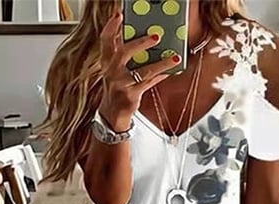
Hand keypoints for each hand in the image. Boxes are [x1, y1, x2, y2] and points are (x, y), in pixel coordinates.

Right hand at [97, 11, 180, 130]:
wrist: (112, 113)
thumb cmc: (118, 87)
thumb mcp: (115, 69)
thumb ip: (124, 53)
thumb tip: (144, 37)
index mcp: (106, 62)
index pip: (105, 40)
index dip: (111, 27)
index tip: (118, 15)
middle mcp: (111, 72)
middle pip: (124, 52)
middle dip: (140, 42)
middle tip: (156, 36)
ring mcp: (121, 84)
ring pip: (143, 71)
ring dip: (160, 63)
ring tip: (173, 57)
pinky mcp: (131, 95)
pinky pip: (149, 83)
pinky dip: (161, 75)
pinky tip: (171, 70)